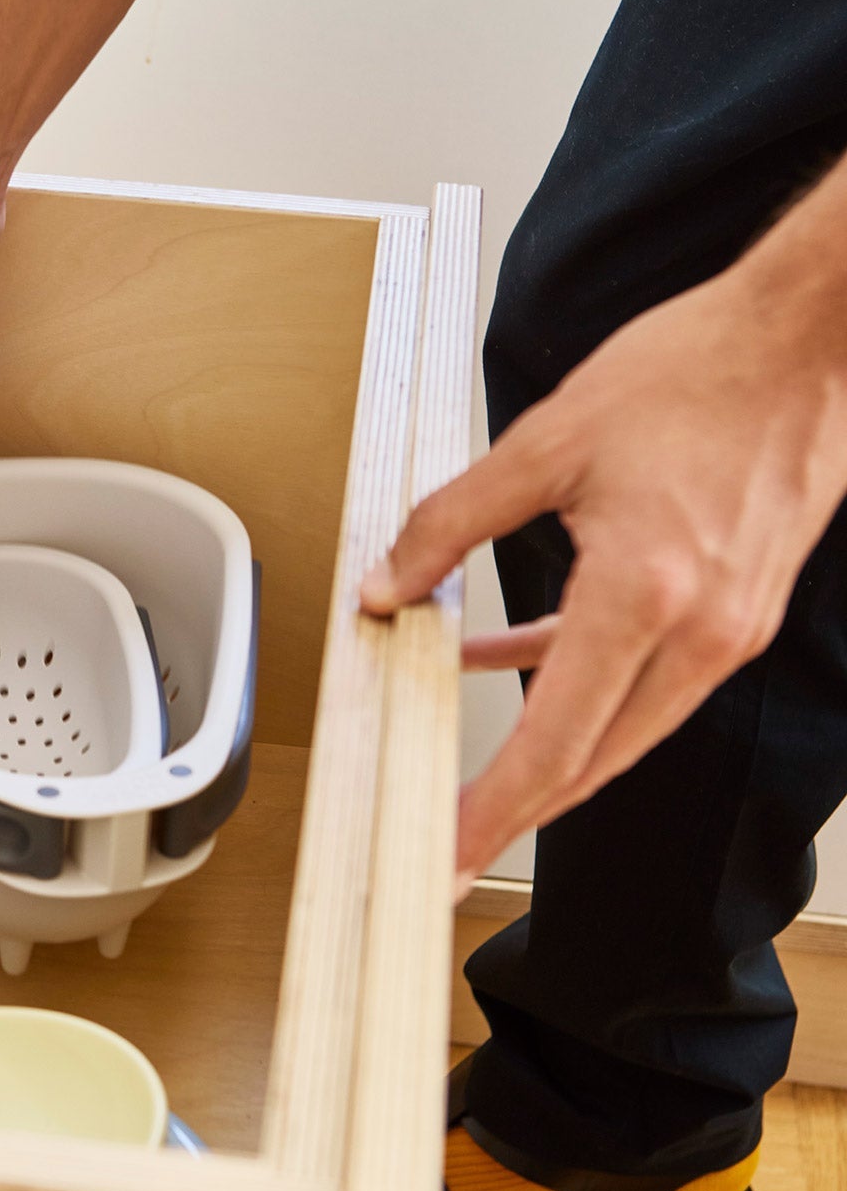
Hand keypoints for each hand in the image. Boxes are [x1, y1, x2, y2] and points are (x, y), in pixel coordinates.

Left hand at [361, 268, 846, 893]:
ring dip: (545, 752)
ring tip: (470, 775)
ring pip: (620, 726)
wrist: (813, 336)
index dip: (493, 809)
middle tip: (451, 846)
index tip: (449, 854)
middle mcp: (701, 631)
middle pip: (592, 760)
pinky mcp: (738, 609)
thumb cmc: (696, 372)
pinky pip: (643, 675)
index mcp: (647, 595)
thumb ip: (448, 524)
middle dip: (515, 812)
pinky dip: (574, 681)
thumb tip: (386, 587)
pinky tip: (499, 656)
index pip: (553, 740)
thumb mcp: (543, 443)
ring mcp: (730, 627)